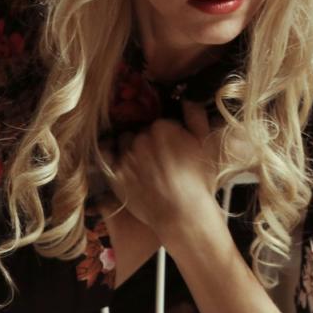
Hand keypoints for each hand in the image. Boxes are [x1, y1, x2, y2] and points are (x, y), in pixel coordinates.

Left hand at [108, 101, 220, 235]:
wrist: (183, 215)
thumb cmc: (198, 180)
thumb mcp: (204, 144)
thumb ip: (195, 116)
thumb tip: (187, 98)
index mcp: (163, 127)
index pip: (160, 124)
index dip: (167, 136)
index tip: (172, 148)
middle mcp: (141, 138)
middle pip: (142, 133)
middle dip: (149, 143)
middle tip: (160, 160)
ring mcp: (127, 156)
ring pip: (125, 143)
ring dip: (132, 149)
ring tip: (144, 165)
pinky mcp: (115, 175)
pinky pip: (107, 156)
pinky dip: (112, 155)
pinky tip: (121, 161)